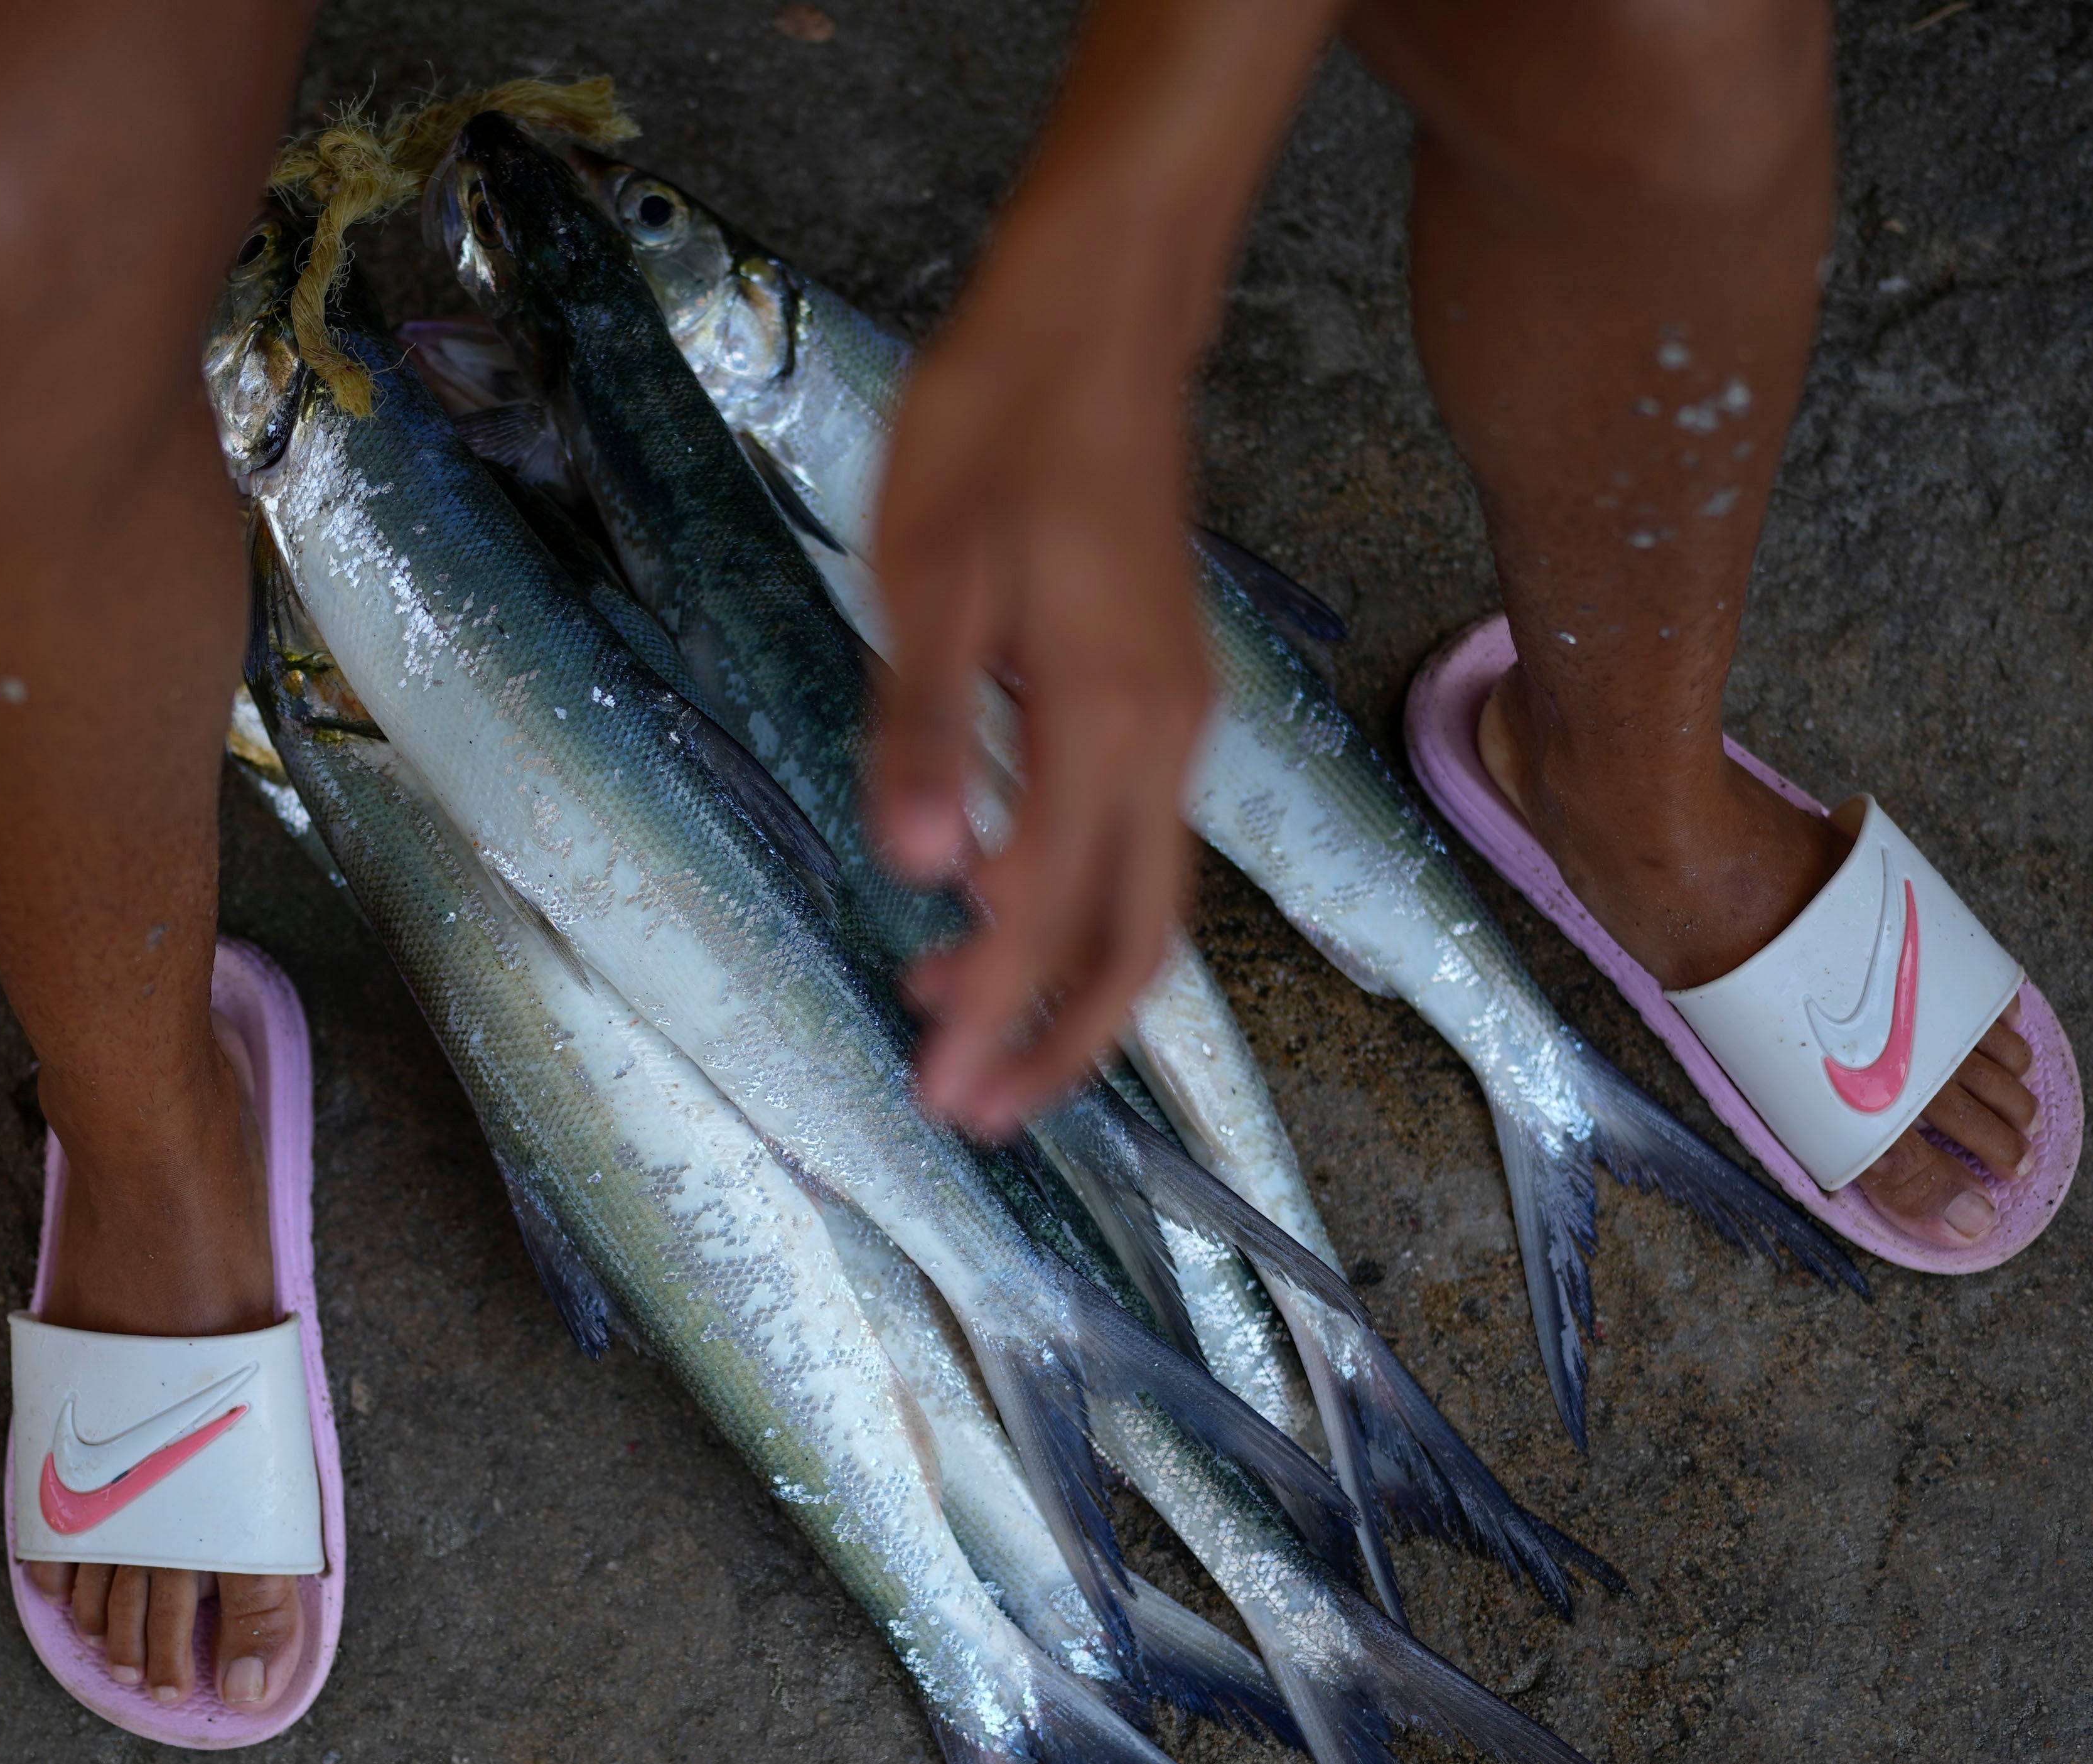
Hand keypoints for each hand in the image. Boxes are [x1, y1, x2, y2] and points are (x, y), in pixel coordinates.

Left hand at [860, 0, 1346, 1138]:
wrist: (1092, 318)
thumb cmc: (996, 429)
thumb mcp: (926, 575)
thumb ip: (923, 730)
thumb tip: (919, 868)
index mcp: (1106, 719)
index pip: (1048, 913)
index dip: (993, 1014)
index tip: (937, 1091)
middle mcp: (1165, 737)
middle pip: (1134, 942)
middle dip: (1056, 1042)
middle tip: (970, 1115)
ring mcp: (1173, 716)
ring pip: (1143, 897)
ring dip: (1063, 980)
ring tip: (959, 1025)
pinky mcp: (1157, 690)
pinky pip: (1136, 839)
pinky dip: (1076, 904)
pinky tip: (992, 901)